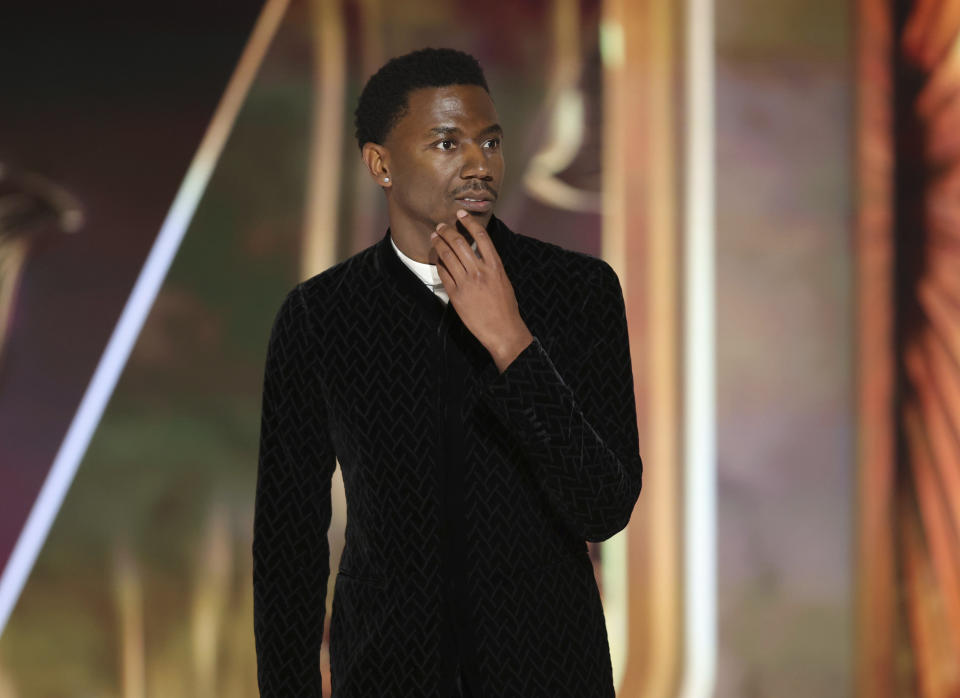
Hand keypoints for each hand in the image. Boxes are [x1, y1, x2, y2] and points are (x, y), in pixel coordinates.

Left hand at [431, 209, 532, 372]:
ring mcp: (467, 283)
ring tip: (435, 237)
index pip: (481, 236)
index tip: (460, 214)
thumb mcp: (503, 280)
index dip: (469, 221)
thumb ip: (491, 265)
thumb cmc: (506, 307)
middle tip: (441, 226)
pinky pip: (443, 274)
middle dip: (447, 231)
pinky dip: (439, 263)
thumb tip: (478, 252)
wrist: (502, 330)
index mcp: (495, 266)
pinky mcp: (456, 295)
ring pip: (447, 256)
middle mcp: (480, 271)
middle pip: (459, 243)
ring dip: (439, 244)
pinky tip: (437, 259)